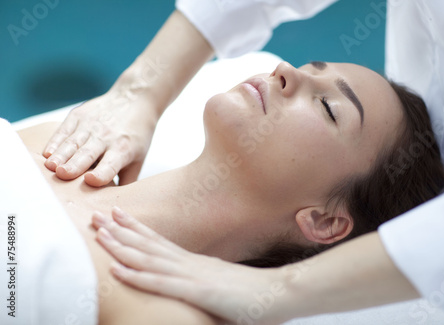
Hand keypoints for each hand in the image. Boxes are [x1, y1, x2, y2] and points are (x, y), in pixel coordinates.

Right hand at [43, 91, 158, 185]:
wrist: (135, 98)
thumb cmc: (137, 134)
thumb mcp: (139, 157)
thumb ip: (128, 179)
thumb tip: (117, 203)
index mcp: (124, 149)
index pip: (112, 164)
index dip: (102, 173)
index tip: (91, 180)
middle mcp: (107, 136)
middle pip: (89, 153)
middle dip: (75, 164)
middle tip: (63, 175)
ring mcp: (92, 124)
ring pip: (73, 142)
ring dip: (61, 155)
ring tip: (50, 167)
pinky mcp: (79, 115)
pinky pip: (65, 130)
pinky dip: (55, 141)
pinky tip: (47, 153)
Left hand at [91, 207, 295, 324]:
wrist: (282, 292)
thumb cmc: (254, 292)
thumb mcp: (221, 285)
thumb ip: (203, 282)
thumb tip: (191, 285)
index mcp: (194, 262)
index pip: (159, 241)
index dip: (136, 228)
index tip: (117, 215)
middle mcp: (190, 263)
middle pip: (149, 244)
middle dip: (120, 230)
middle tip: (97, 215)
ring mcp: (193, 275)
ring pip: (150, 258)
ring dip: (122, 247)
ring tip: (99, 235)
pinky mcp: (200, 291)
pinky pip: (163, 283)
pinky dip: (138, 276)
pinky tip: (118, 269)